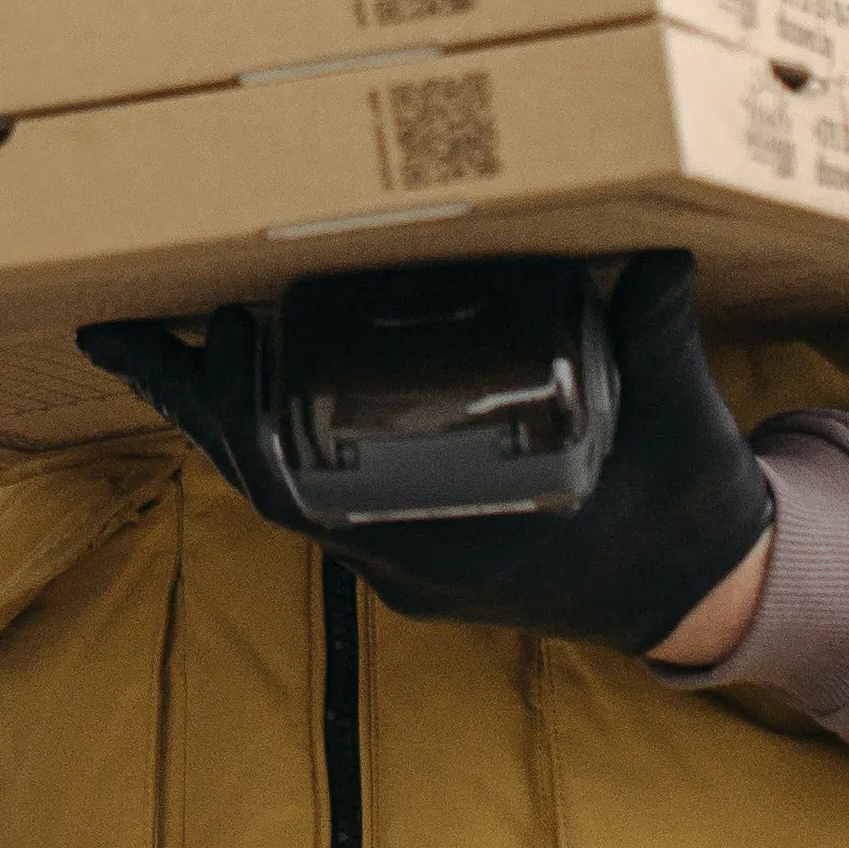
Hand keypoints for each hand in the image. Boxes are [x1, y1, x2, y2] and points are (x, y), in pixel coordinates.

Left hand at [77, 252, 775, 661]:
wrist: (706, 588)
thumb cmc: (685, 505)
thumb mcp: (678, 421)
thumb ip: (656, 336)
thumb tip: (661, 259)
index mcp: (454, 539)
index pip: (301, 488)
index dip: (244, 417)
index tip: (220, 338)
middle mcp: (410, 560)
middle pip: (264, 481)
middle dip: (199, 403)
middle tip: (142, 324)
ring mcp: (407, 558)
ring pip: (282, 487)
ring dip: (223, 417)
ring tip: (168, 342)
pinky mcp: (417, 544)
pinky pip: (318, 488)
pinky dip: (272, 433)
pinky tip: (245, 378)